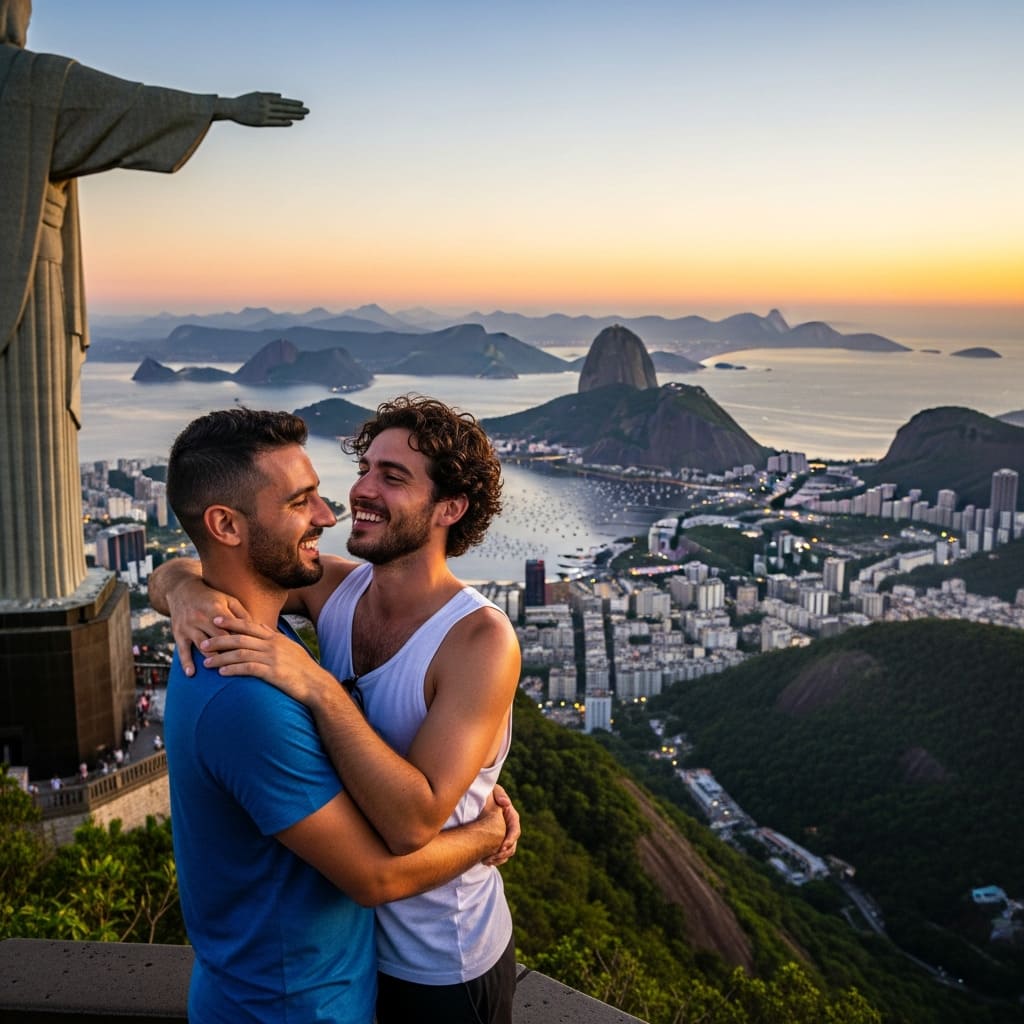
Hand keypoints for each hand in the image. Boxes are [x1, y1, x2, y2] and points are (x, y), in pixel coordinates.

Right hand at [169, 579, 247, 677]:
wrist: (182, 591)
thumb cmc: (211, 597)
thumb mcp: (228, 600)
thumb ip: (242, 614)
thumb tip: (259, 629)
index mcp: (216, 609)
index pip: (231, 629)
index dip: (241, 641)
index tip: (251, 652)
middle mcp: (201, 618)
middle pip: (218, 639)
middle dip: (229, 652)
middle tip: (241, 664)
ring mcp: (189, 627)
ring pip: (202, 646)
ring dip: (212, 659)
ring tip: (221, 669)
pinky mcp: (178, 634)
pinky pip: (182, 650)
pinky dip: (186, 662)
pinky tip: (191, 673)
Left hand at [199, 615, 328, 703]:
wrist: (316, 684)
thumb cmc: (303, 667)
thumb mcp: (290, 647)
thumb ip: (274, 637)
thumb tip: (263, 627)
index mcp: (275, 638)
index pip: (249, 625)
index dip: (231, 622)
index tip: (215, 620)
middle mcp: (272, 645)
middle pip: (240, 638)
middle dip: (219, 640)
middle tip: (203, 643)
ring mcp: (272, 658)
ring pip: (241, 653)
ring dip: (221, 657)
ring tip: (207, 662)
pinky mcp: (272, 672)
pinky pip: (248, 668)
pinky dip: (233, 669)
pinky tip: (222, 673)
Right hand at [226, 92, 308, 126]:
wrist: (231, 108)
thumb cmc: (244, 101)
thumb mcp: (257, 94)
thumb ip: (269, 95)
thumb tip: (280, 96)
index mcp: (265, 98)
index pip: (282, 101)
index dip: (292, 103)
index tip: (302, 104)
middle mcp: (266, 105)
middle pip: (284, 107)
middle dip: (297, 109)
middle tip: (308, 111)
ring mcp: (264, 113)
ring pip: (281, 115)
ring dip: (293, 115)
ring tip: (303, 116)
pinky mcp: (260, 122)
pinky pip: (274, 122)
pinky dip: (282, 122)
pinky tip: (291, 123)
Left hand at [482, 784, 519, 866]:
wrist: (478, 799)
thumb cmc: (487, 793)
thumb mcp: (493, 791)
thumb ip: (500, 794)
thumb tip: (506, 803)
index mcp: (512, 817)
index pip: (516, 831)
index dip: (510, 840)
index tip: (503, 846)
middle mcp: (509, 828)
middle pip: (512, 845)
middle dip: (504, 853)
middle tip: (493, 857)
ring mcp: (504, 836)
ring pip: (507, 853)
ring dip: (499, 859)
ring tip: (487, 861)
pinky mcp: (497, 842)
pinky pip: (499, 856)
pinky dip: (494, 860)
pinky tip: (484, 862)